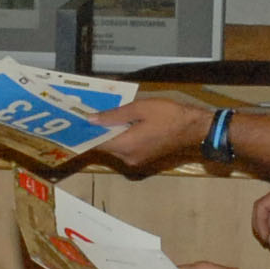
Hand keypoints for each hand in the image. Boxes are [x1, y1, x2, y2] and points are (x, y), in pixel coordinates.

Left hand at [88, 94, 213, 170]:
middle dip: (98, 131)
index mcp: (126, 145)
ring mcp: (136, 160)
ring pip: (115, 147)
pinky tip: (121, 124)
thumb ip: (113, 115)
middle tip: (88, 115)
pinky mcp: (143, 158)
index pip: (97, 143)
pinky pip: (125, 148)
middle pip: (105, 145)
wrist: (194, 128)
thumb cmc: (169, 115)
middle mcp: (128, 157)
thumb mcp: (139, 108)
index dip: (85, 134)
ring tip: (104, 116)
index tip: (75, 124)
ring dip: (110, 134)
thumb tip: (91, 120)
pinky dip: (121, 137)